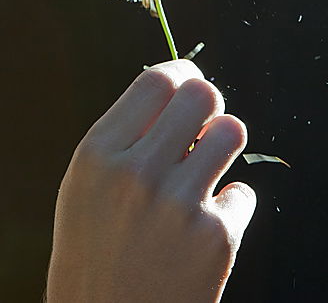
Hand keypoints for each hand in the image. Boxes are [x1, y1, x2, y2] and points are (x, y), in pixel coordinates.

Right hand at [45, 59, 255, 302]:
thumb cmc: (95, 254)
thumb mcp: (86, 188)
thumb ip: (125, 138)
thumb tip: (179, 87)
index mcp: (97, 156)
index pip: (156, 81)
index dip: (182, 74)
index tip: (189, 84)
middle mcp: (136, 174)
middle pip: (202, 95)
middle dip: (208, 105)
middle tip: (202, 126)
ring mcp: (178, 206)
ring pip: (232, 130)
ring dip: (223, 146)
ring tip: (204, 172)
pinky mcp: (216, 238)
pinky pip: (241, 192)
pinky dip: (228, 208)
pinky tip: (202, 233)